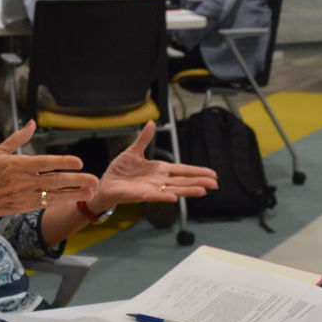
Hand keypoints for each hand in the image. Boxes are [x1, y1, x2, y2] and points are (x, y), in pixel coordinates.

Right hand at [0, 120, 98, 229]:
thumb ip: (16, 139)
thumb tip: (32, 123)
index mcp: (15, 165)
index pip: (43, 163)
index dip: (62, 162)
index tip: (78, 162)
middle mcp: (21, 182)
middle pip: (53, 181)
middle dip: (76, 181)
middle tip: (94, 179)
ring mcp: (22, 196)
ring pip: (53, 195)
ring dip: (73, 194)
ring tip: (90, 192)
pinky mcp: (22, 207)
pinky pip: (45, 204)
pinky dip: (60, 202)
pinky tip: (73, 199)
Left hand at [89, 123, 217, 209]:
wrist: (105, 184)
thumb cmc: (119, 170)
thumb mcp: (133, 151)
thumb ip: (144, 139)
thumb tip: (151, 123)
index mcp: (160, 169)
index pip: (183, 170)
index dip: (197, 171)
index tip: (212, 174)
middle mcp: (159, 180)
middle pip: (183, 181)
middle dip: (199, 182)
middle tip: (215, 184)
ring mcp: (152, 189)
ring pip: (174, 190)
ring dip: (188, 190)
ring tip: (203, 191)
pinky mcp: (141, 195)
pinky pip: (155, 196)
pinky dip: (165, 196)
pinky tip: (175, 197)